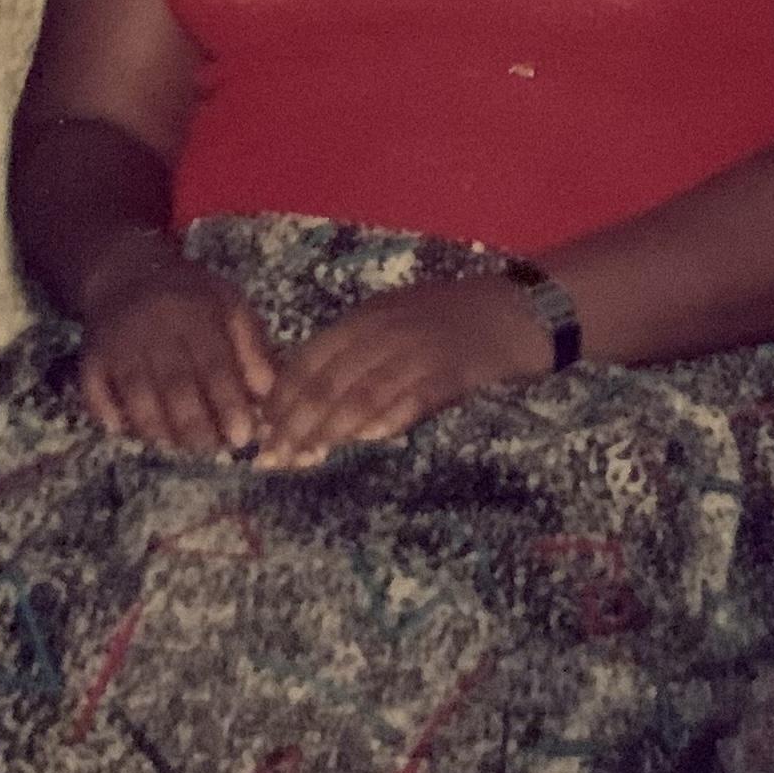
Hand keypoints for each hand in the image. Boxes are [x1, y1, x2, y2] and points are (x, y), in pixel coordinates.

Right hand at [77, 254, 277, 452]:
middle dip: (195, 427)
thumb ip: (253, 348)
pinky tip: (123, 430)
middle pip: (174, 386)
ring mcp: (119, 344)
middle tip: (212, 449)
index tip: (242, 437)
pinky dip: (107, 414)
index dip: (228, 404)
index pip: (214, 365)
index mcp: (196, 315)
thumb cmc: (190, 296)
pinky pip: (93, 391)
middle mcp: (155, 329)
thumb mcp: (229, 306)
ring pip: (136, 396)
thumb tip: (268, 395)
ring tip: (178, 445)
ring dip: (157, 429)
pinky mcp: (91, 355)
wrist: (127, 271)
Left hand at [252, 274, 553, 469]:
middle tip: (270, 458)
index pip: (310, 358)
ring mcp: (416, 352)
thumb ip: (356, 355)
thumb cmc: (448, 318)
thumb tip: (311, 402)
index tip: (261, 429)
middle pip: (327, 383)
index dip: (282, 397)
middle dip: (294, 424)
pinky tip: (361, 441)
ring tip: (303, 459)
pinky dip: (381, 424)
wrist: (513, 313)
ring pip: (359, 397)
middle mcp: (385, 331)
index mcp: (367, 316)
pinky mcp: (446, 372)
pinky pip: (405, 403)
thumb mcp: (394, 321)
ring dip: (327, 433)